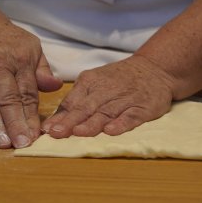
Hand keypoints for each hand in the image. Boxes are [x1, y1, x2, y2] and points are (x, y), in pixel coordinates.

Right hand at [0, 7, 61, 147]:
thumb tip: (55, 86)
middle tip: (20, 144)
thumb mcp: (32, 47)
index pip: (28, 93)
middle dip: (15, 124)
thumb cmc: (8, 37)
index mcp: (21, 59)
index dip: (31, 115)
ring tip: (2, 143)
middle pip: (8, 100)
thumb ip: (43, 70)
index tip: (35, 134)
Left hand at [42, 55, 174, 137]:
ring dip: (92, 123)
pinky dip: (121, 123)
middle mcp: (107, 90)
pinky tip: (111, 131)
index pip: (72, 102)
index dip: (60, 117)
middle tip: (57, 133)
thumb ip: (76, 101)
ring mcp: (126, 99)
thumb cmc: (119, 78)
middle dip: (71, 121)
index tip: (46, 130)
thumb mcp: (95, 81)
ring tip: (79, 132)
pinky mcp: (143, 107)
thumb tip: (53, 123)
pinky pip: (131, 116)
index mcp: (91, 82)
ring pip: (107, 112)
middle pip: (87, 107)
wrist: (154, 69)